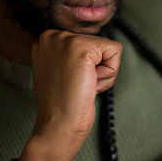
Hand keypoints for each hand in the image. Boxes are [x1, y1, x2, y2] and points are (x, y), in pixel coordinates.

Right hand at [17, 30, 121, 160]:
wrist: (57, 125)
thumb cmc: (59, 105)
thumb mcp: (56, 72)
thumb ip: (67, 57)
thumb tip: (87, 56)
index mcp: (46, 40)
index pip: (86, 43)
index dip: (85, 67)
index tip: (68, 82)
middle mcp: (53, 35)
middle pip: (98, 45)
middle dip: (95, 69)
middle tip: (76, 85)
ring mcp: (66, 39)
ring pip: (108, 49)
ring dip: (102, 73)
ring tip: (81, 85)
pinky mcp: (82, 47)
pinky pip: (115, 51)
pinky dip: (109, 73)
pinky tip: (89, 83)